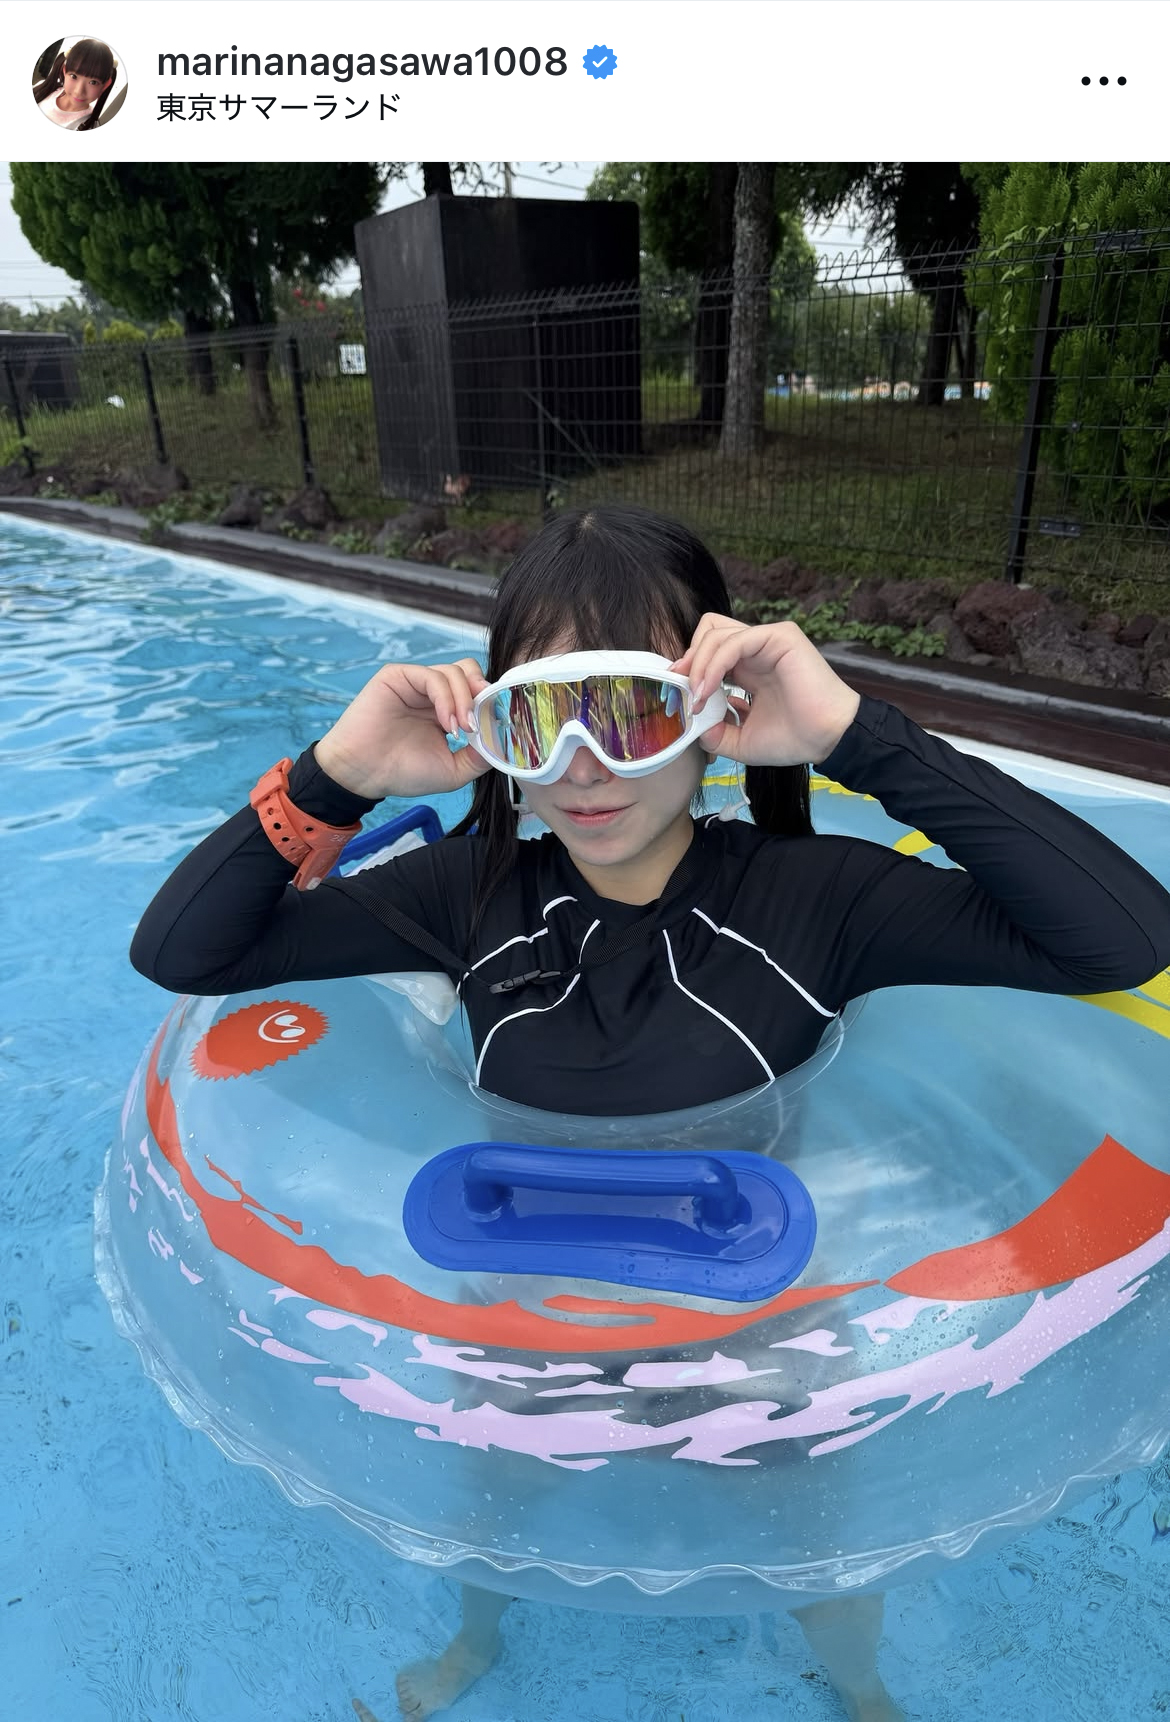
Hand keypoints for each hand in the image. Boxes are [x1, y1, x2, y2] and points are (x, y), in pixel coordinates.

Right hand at [312, 659, 494, 800]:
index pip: (476, 691)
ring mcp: (415, 683)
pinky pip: (432, 675)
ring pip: (455, 672)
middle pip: (469, 672)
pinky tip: (446, 722)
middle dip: (482, 693)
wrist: (364, 774)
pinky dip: (447, 697)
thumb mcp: (453, 770)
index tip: (499, 724)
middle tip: (481, 720)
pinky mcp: (399, 676)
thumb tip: (501, 740)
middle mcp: (431, 693)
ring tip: (460, 730)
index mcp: (445, 710)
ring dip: (464, 701)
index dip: (490, 703)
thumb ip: (480, 756)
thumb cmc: (402, 772)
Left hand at [670, 616, 860, 766]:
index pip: (709, 651)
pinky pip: (734, 641)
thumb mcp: (742, 741)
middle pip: (708, 632)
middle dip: (689, 658)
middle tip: (682, 688)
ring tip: (698, 696)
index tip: (677, 693)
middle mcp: (756, 650)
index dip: (689, 668)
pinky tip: (708, 690)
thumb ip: (716, 733)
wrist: (828, 740)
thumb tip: (695, 723)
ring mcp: (767, 640)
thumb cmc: (794, 739)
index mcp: (749, 668)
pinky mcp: (780, 637)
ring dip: (698, 664)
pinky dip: (714, 664)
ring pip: (716, 632)